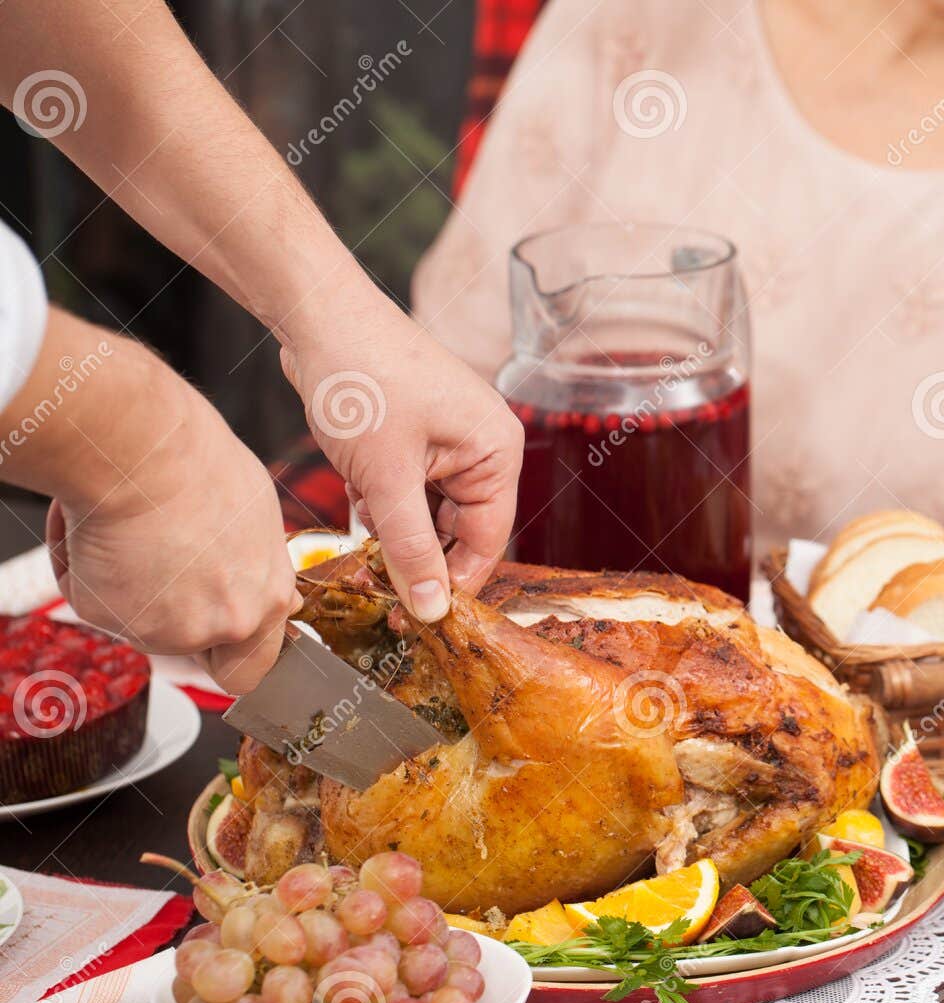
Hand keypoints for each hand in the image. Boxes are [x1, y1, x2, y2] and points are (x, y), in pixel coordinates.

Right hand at [46, 391, 299, 693]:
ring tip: (138, 530)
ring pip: (142, 623)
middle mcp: (221, 625)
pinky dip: (90, 570)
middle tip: (164, 574)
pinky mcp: (107, 616)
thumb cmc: (203, 467)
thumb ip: (263, 573)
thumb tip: (281, 602)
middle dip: (177, 624)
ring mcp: (162, 627)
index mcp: (265, 602)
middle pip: (193, 652)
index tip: (219, 640)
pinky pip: (97, 600)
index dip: (231, 654)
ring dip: (134, 588)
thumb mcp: (261, 521)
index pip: (251, 670)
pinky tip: (103, 527)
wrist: (144, 447)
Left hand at [279, 292, 523, 621]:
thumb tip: (430, 611)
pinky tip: (356, 496)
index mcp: (496, 452)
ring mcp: (448, 440)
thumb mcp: (386, 478)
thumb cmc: (361, 379)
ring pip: (428, 512)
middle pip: (459, 529)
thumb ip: (410, 549)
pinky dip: (381, 502)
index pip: (487, 540)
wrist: (316, 315)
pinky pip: (408, 489)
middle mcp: (482, 447)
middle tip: (379, 584)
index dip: (453, 582)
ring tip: (362, 525)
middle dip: (416, 553)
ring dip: (393, 528)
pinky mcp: (415, 436)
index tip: (417, 617)